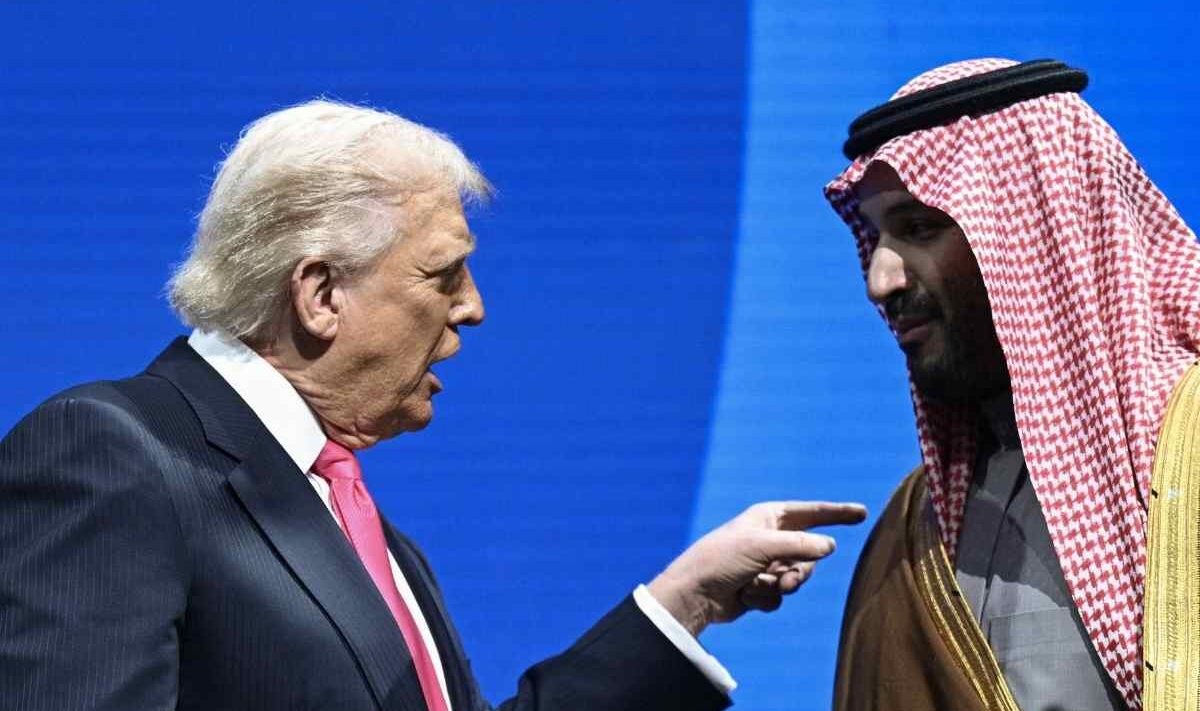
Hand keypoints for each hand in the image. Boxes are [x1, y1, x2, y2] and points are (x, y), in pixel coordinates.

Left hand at [647, 501, 866, 636]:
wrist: (695, 594)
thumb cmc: (723, 560)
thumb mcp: (763, 546)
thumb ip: (801, 545)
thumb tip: (830, 547)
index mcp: (768, 517)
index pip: (811, 513)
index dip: (836, 512)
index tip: (862, 512)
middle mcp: (769, 538)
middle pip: (808, 555)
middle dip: (799, 572)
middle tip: (785, 580)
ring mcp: (764, 563)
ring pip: (797, 578)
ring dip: (780, 586)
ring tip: (757, 586)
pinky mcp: (759, 587)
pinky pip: (780, 595)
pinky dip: (765, 598)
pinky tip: (744, 596)